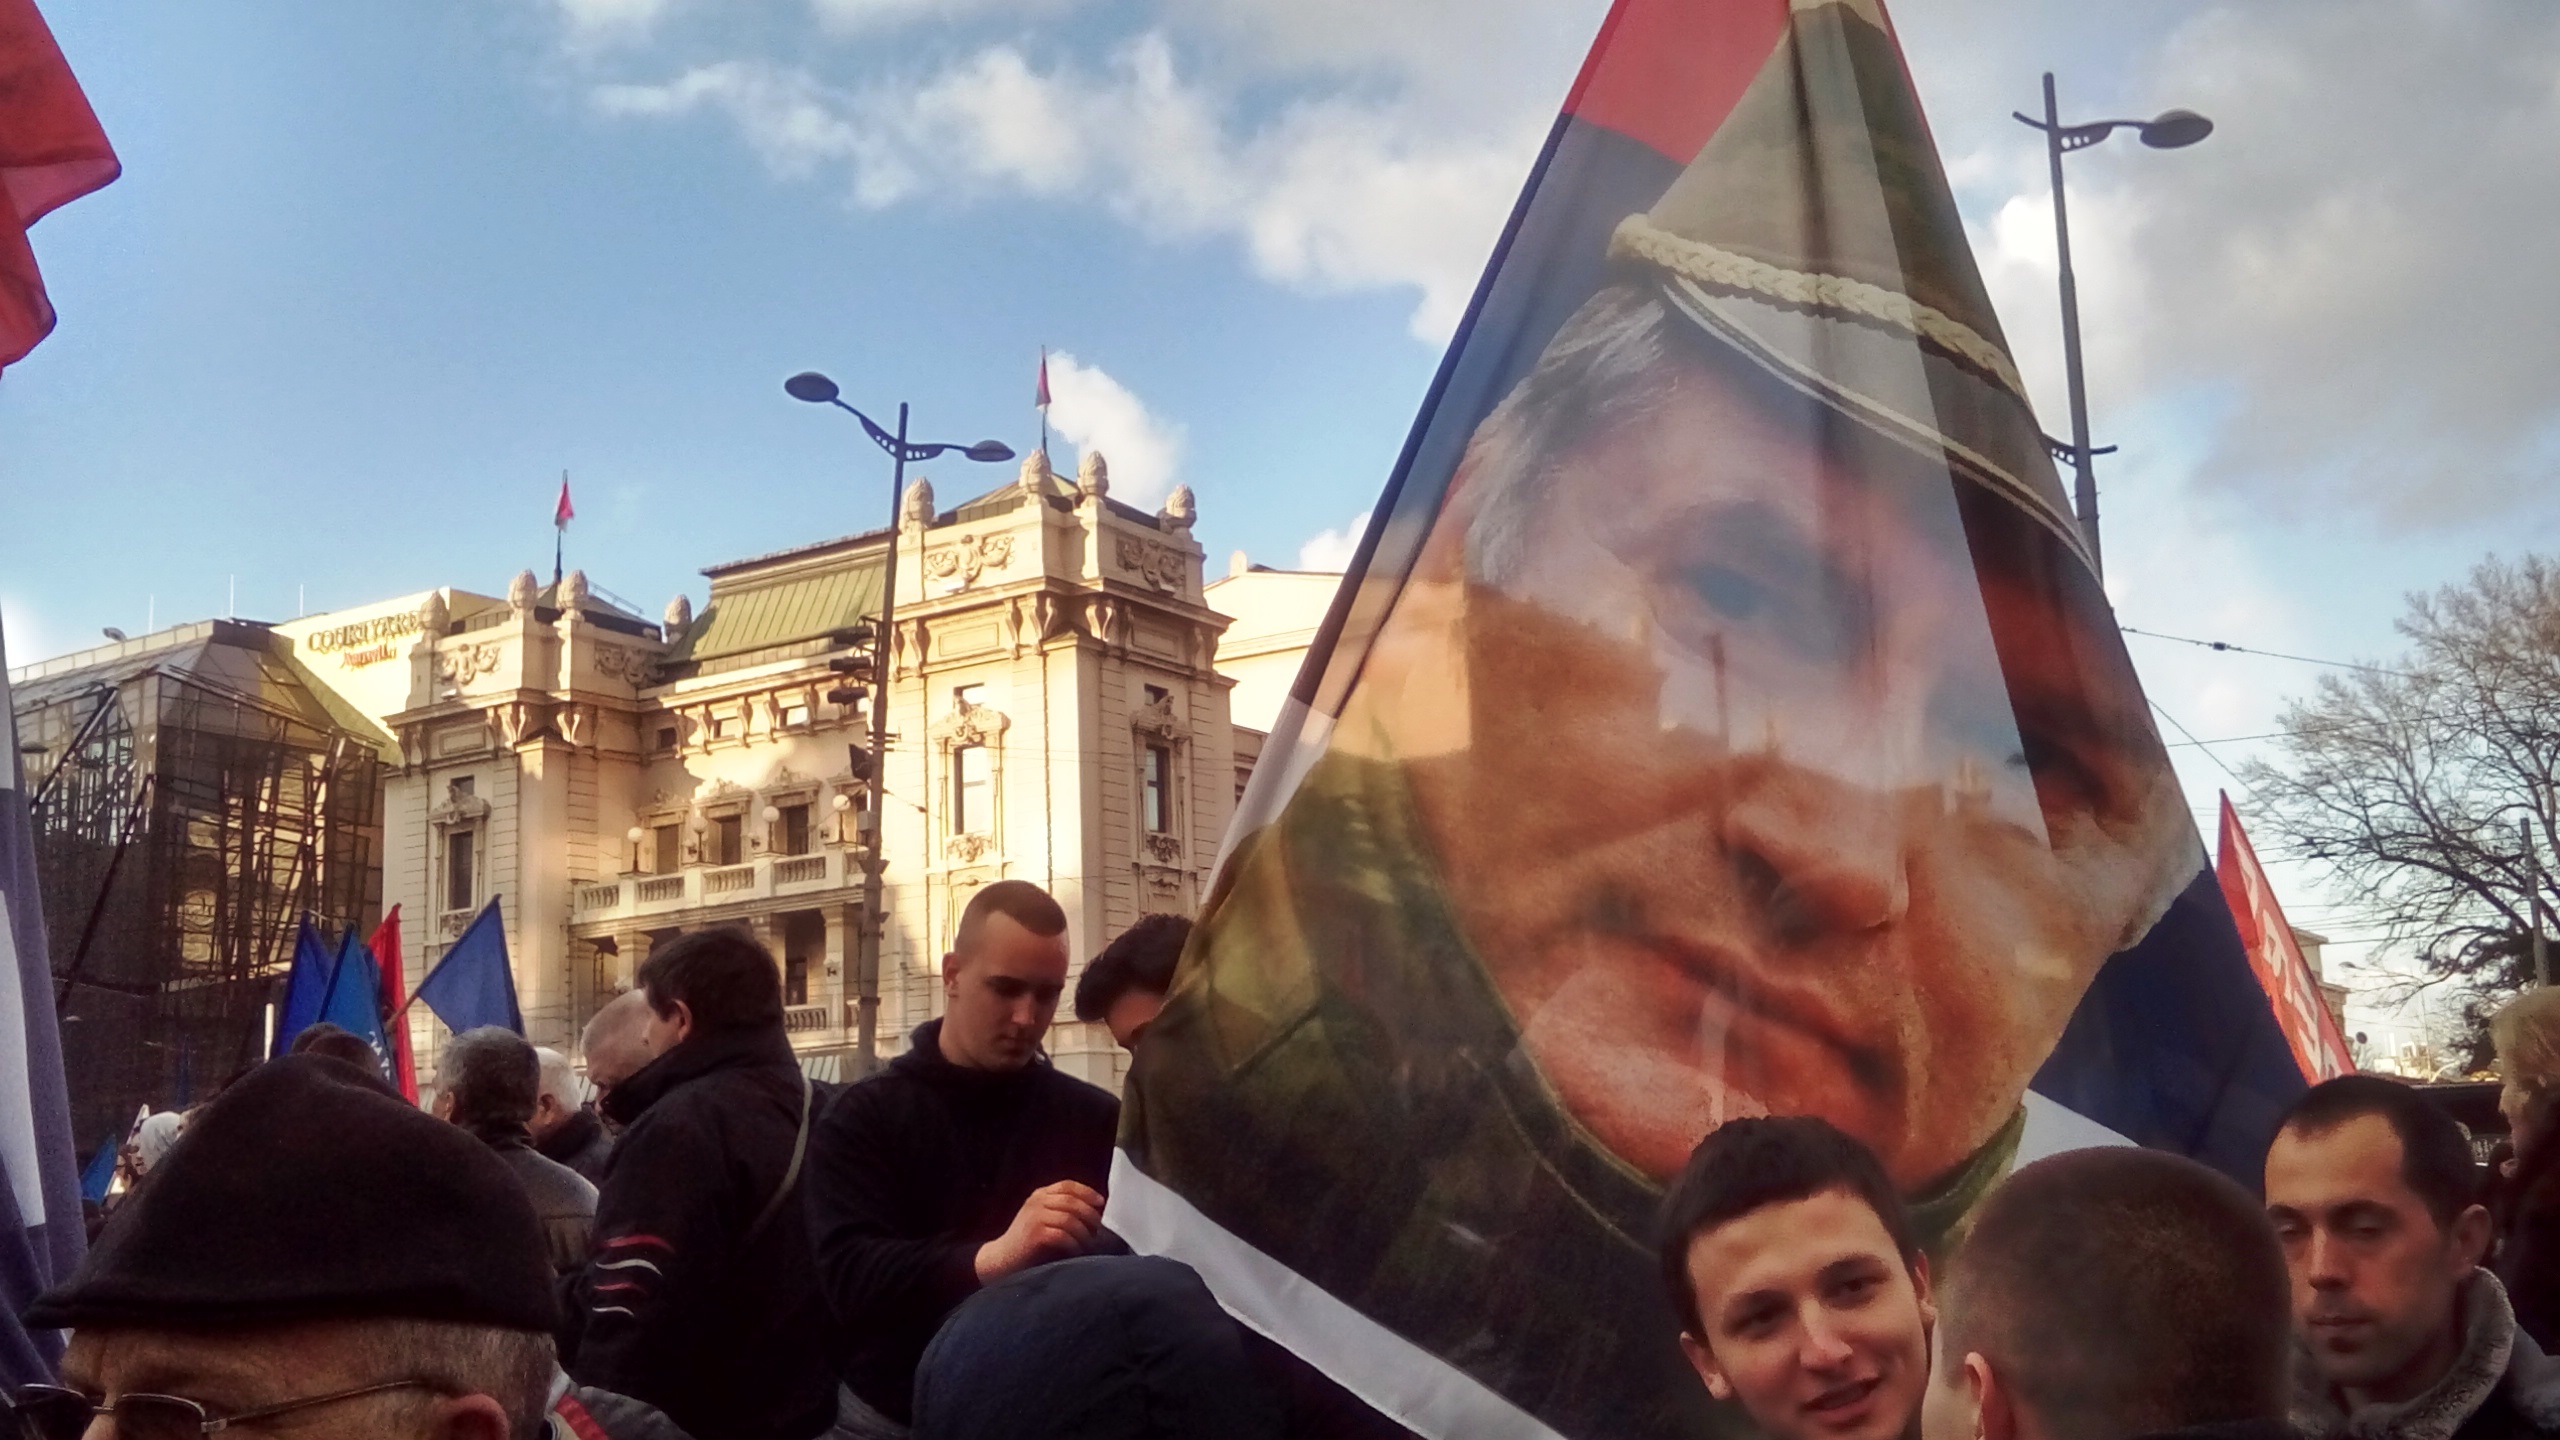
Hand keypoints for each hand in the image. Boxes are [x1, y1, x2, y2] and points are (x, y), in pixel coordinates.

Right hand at [974, 1181, 1104, 1281]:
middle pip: (1072, 1201)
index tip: (1101, 1203)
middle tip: (1099, 1230)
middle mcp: (1036, 1202)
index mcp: (1039, 1195)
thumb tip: (1094, 1213)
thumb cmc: (1027, 1244)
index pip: (1067, 1185)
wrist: (1000, 1260)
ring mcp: (1034, 1217)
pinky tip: (1077, 1252)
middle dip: (1090, 1215)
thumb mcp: (1042, 1219)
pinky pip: (1062, 1235)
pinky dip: (1074, 1244)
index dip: (1087, 1192)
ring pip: (1069, 1218)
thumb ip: (1061, 1211)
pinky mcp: (1034, 1234)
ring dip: (1084, 1233)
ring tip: (1089, 1244)